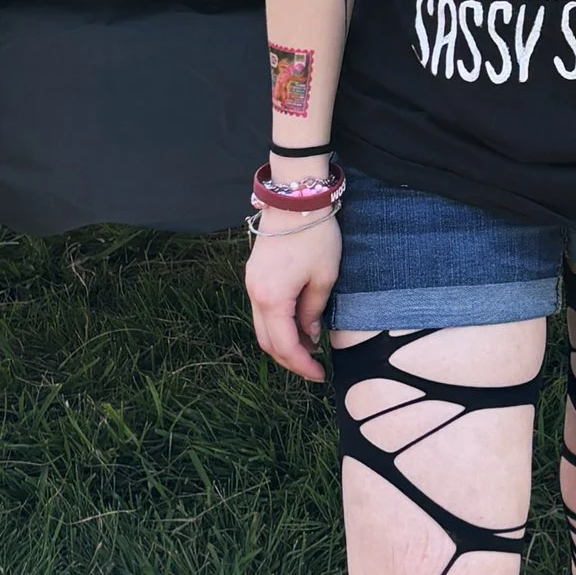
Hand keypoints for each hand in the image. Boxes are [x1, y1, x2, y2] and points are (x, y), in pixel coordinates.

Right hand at [247, 211, 338, 383]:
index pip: (284, 345)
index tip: (319, 375)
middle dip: (289, 359)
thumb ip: (314, 311)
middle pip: (266, 341)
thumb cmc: (315, 236)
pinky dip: (278, 323)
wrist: (295, 198)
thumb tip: (310, 334)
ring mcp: (251, 284)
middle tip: (313, 367)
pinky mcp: (254, 274)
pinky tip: (298, 324)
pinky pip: (262, 310)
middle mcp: (255, 294)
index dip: (301, 365)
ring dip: (283, 341)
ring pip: (262, 326)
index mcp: (272, 299)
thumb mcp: (324, 277)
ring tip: (309, 346)